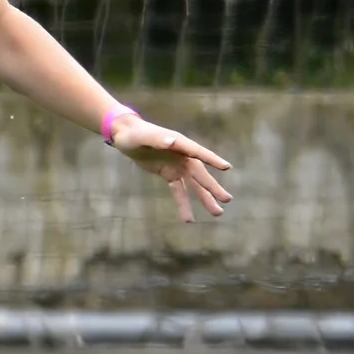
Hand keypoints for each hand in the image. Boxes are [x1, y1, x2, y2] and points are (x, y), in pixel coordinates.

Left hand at [110, 116, 233, 220]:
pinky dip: (184, 204)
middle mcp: (183, 155)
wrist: (126, 135)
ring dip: (205, 198)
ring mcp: (177, 165)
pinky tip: (189, 219)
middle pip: (200, 173)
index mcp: (179, 143)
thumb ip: (158, 139)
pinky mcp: (169, 174)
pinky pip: (179, 191)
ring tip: (217, 213)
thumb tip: (173, 141)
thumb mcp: (143, 137)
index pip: (198, 152)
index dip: (212, 159)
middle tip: (227, 199)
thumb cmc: (134, 133)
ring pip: (194, 185)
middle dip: (212, 187)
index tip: (227, 167)